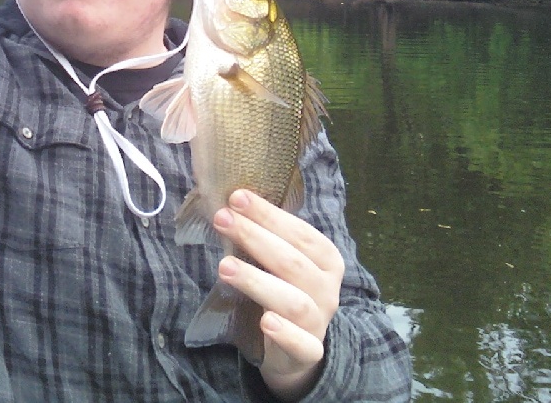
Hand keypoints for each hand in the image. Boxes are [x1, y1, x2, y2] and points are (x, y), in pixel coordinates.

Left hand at [212, 189, 344, 401]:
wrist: (297, 346)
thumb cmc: (284, 290)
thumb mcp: (281, 262)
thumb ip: (266, 237)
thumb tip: (229, 204)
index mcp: (326, 259)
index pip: (299, 232)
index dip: (269, 215)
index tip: (236, 198)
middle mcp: (327, 288)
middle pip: (292, 262)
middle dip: (255, 238)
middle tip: (222, 219)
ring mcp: (320, 321)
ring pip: (294, 301)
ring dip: (258, 282)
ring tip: (225, 266)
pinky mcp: (309, 352)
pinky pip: (302, 344)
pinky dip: (285, 333)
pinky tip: (265, 321)